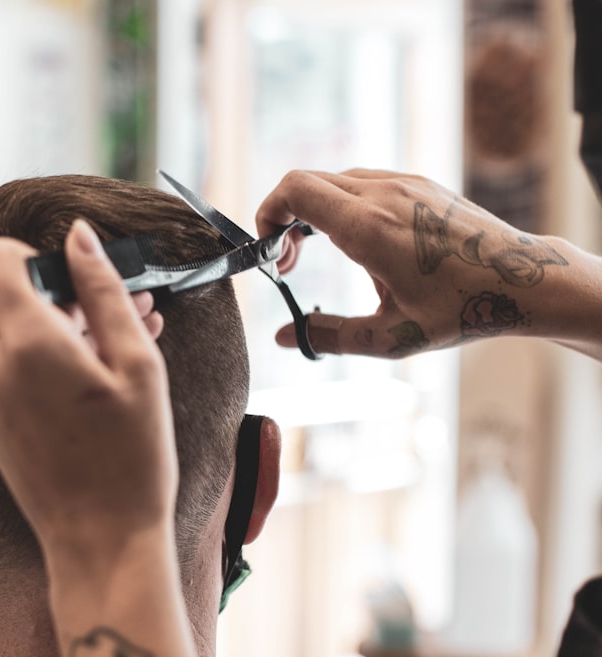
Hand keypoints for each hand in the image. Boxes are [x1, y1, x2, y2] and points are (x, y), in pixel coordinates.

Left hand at [0, 220, 210, 656]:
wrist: (101, 543)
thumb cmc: (130, 458)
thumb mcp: (137, 365)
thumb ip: (103, 291)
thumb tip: (77, 235)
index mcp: (26, 342)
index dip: (37, 256)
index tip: (80, 281)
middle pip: (21, 303)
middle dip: (77, 305)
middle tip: (140, 318)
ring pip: (24, 340)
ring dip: (73, 340)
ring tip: (131, 362)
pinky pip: (17, 374)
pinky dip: (54, 371)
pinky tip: (101, 390)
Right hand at [257, 169, 573, 357]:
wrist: (525, 280)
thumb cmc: (462, 309)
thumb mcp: (390, 337)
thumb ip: (329, 336)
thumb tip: (283, 338)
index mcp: (368, 228)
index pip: (294, 191)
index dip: (268, 215)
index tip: (273, 253)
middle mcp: (383, 195)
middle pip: (305, 182)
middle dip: (284, 219)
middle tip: (289, 263)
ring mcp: (403, 183)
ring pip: (332, 180)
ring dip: (312, 212)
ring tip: (318, 255)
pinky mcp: (418, 183)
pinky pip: (361, 182)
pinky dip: (340, 206)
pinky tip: (355, 243)